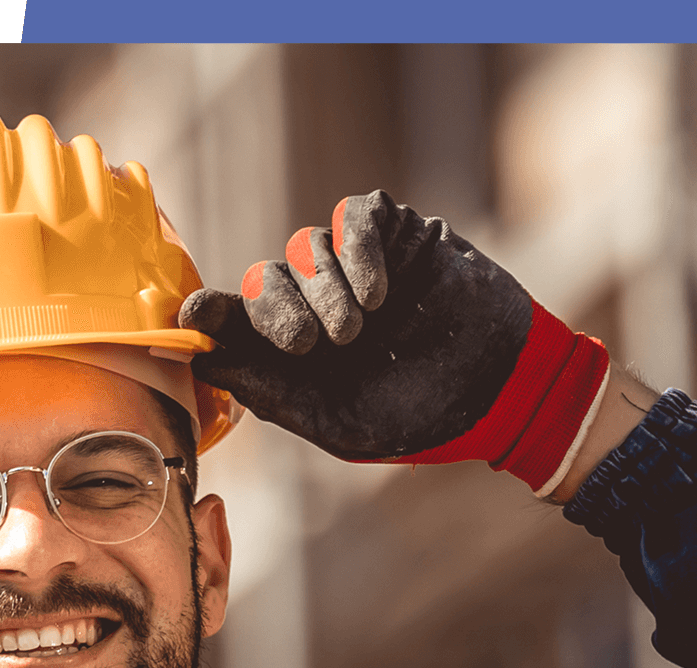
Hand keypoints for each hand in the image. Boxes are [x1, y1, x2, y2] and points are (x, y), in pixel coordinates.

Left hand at [179, 191, 609, 495]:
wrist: (501, 392)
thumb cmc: (418, 419)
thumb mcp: (335, 420)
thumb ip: (270, 391)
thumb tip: (203, 360)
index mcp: (293, 354)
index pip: (236, 319)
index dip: (210, 312)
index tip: (195, 314)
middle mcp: (316, 304)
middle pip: (264, 280)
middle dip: (276, 309)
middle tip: (308, 344)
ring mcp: (354, 266)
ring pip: (304, 247)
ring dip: (323, 287)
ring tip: (358, 328)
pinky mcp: (396, 235)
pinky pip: (355, 218)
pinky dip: (357, 250)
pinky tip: (377, 293)